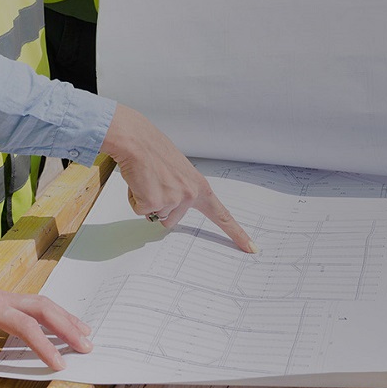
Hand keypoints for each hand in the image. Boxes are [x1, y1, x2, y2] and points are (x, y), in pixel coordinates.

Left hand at [0, 267, 93, 370]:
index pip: (22, 324)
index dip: (41, 344)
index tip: (57, 363)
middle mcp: (1, 298)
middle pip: (42, 308)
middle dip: (66, 327)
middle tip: (87, 347)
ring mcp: (4, 297)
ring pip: (43, 304)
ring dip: (65, 318)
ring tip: (85, 335)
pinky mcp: (3, 301)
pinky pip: (35, 306)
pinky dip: (54, 315)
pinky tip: (63, 324)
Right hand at [100, 105, 255, 251]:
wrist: (136, 140)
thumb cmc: (152, 150)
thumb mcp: (178, 171)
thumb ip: (182, 190)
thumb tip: (170, 205)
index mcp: (199, 186)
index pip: (222, 215)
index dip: (237, 233)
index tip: (251, 248)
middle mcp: (190, 195)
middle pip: (172, 220)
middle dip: (159, 206)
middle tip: (154, 183)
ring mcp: (174, 200)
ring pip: (156, 216)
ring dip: (147, 201)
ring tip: (146, 179)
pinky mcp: (155, 203)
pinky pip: (140, 210)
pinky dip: (135, 198)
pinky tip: (138, 181)